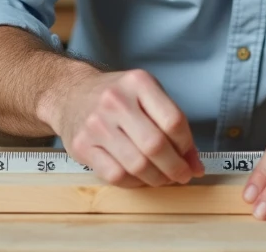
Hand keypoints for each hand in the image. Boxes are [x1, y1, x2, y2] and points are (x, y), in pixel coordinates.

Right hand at [40, 68, 205, 187]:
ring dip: (157, 179)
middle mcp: (115, 101)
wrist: (70, 93)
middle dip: (176, 167)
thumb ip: (171, 123)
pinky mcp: (82, 146)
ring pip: (137, 164)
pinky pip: (115, 175)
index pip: (173, 121)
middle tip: (183, 175)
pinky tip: (140, 178)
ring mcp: (96, 124)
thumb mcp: (146, 94)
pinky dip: (134, 183)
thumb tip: (195, 163)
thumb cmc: (117, 97)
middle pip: (155, 145)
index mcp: (138, 83)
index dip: (187, 145)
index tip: (191, 157)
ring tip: (163, 178)